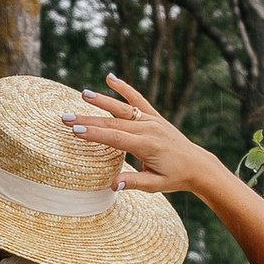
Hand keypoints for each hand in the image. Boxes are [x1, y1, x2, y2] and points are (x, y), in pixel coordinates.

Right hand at [63, 70, 210, 195]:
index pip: (116, 138)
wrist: (198, 165)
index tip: (75, 130)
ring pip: (122, 109)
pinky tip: (110, 78)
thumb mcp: (155, 185)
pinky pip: (138, 100)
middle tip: (65, 117)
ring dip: (102, 101)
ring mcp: (152, 120)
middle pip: (113, 123)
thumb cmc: (175, 177)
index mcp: (148, 146)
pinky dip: (125, 88)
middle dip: (88, 120)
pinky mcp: (155, 117)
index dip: (94, 134)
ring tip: (83, 94)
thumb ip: (134, 182)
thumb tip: (112, 185)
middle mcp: (149, 129)